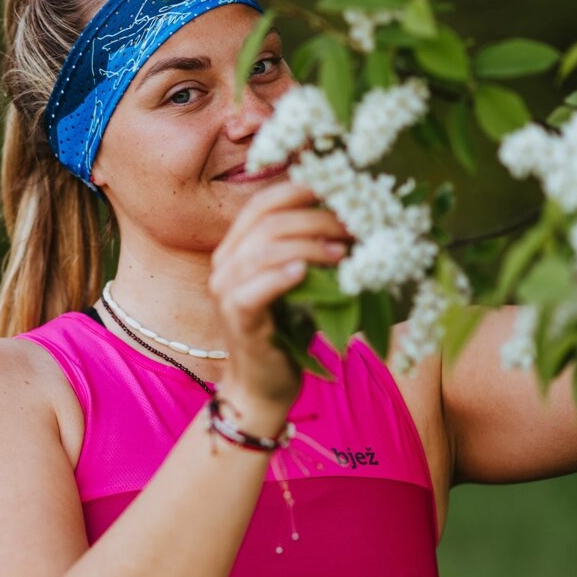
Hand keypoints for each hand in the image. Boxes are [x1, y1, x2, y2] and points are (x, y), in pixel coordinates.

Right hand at [208, 179, 352, 411]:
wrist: (261, 386)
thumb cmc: (284, 333)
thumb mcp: (293, 285)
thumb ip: (304, 252)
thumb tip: (346, 222)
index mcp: (235, 249)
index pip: (261, 205)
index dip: (296, 190)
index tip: (334, 190)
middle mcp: (223, 265)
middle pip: (268, 224)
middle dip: (315, 220)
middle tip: (353, 227)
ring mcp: (225, 292)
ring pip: (264, 252)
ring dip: (308, 246)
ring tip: (343, 252)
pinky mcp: (236, 320)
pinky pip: (254, 290)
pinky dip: (281, 277)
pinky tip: (305, 272)